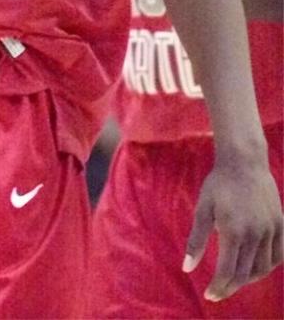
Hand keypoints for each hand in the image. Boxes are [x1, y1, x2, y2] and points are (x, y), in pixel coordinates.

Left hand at [184, 157, 282, 300]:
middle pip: (245, 273)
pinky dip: (268, 267)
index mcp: (234, 232)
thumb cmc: (218, 185)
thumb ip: (195, 241)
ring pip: (263, 268)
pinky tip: (256, 267)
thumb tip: (186, 267)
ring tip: (234, 280)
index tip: (209, 295)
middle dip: (230, 287)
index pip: (228, 271)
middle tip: (218, 292)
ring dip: (248, 278)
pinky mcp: (281, 226)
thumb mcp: (202, 210)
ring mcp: (272, 231)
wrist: (244, 163)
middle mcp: (256, 235)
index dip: (219, 287)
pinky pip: (279, 256)